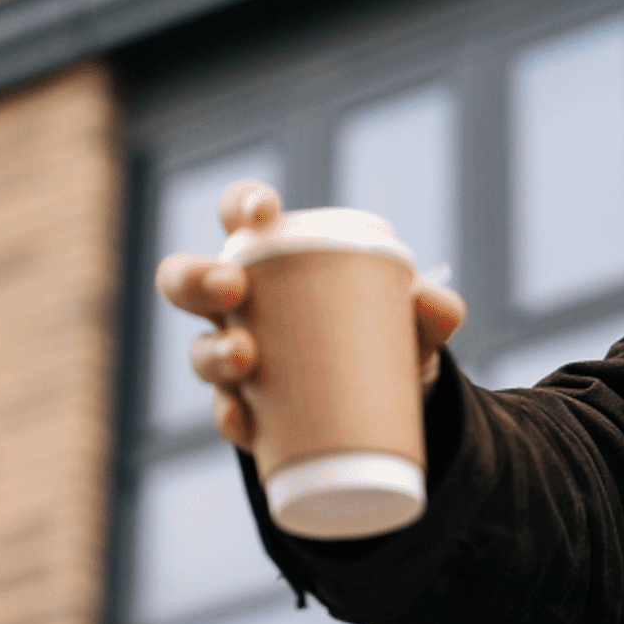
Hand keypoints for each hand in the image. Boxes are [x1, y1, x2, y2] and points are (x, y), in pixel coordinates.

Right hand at [152, 178, 469, 450]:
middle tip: (233, 288)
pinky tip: (243, 419)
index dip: (241, 204)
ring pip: (199, 350)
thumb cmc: (386, 334)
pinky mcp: (246, 411)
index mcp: (273, 258)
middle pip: (185, 280)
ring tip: (245, 356)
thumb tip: (438, 303)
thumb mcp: (413, 321)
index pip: (240, 216)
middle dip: (197, 279)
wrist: (391, 406)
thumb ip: (431, 310)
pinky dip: (231, 416)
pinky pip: (224, 412)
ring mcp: (234, 358)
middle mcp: (238, 305)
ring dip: (214, 353)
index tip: (263, 215)